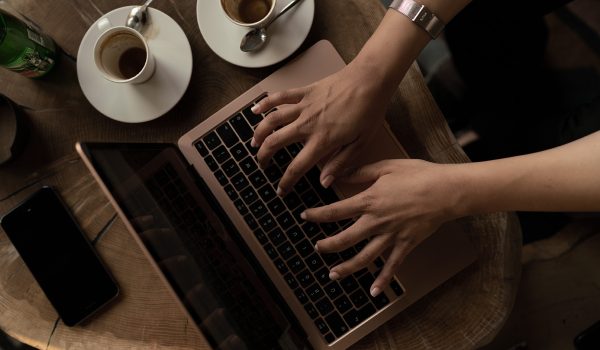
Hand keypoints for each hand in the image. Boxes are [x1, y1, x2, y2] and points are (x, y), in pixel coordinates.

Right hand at [251, 63, 393, 194]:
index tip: (280, 190)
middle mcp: (308, 124)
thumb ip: (340, 163)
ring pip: (272, 120)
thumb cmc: (369, 111)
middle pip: (275, 142)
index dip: (286, 182)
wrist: (370, 80)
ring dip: (259, 132)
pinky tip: (255, 110)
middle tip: (262, 164)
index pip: (297, 167)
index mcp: (323, 141)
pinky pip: (280, 97)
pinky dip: (265, 103)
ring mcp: (304, 106)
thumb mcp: (361, 143)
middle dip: (264, 156)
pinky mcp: (305, 92)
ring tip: (254, 142)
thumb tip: (325, 182)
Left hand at [300, 159, 463, 296]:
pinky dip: (383, 280)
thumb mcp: (386, 167)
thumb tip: (339, 175)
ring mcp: (391, 236)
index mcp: (369, 200)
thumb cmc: (418, 174)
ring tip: (332, 274)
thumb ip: (360, 172)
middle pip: (345, 238)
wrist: (447, 190)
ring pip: (364, 257)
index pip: (336, 211)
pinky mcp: (406, 245)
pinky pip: (392, 266)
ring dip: (346, 267)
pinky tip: (373, 292)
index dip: (317, 214)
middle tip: (317, 247)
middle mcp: (376, 221)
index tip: (305, 216)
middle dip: (327, 245)